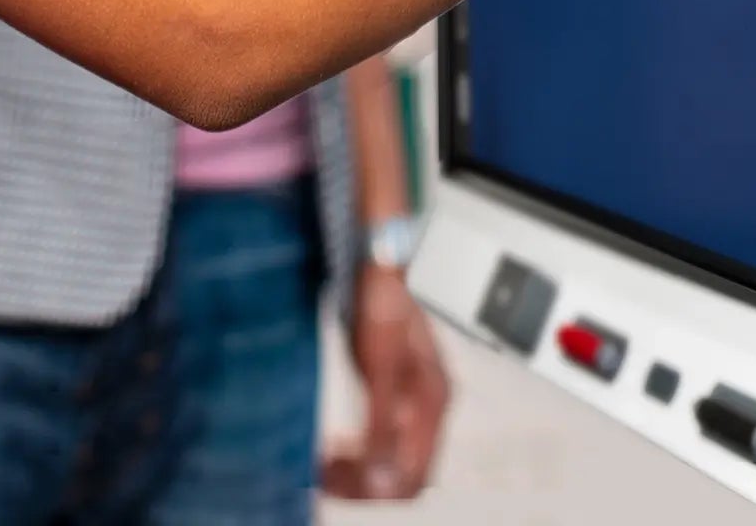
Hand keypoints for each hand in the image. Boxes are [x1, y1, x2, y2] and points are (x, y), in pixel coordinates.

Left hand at [320, 263, 450, 499]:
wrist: (378, 267)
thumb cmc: (381, 305)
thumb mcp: (378, 365)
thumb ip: (381, 421)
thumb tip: (380, 473)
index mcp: (433, 402)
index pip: (414, 475)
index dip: (376, 489)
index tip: (338, 483)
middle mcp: (428, 407)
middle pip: (404, 473)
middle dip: (364, 483)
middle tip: (323, 475)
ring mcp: (413, 401)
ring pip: (391, 458)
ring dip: (358, 469)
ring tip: (323, 465)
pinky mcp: (396, 393)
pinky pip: (381, 439)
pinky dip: (358, 450)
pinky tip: (335, 444)